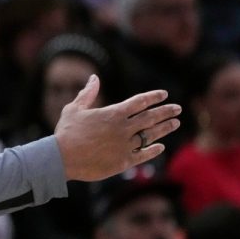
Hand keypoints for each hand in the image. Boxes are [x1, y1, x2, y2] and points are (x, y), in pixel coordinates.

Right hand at [55, 75, 180, 180]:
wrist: (62, 158)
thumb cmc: (66, 132)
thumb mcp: (74, 108)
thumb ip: (87, 93)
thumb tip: (94, 77)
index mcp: (113, 113)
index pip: (140, 102)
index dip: (153, 97)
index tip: (164, 94)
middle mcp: (123, 128)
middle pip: (150, 117)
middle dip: (166, 111)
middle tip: (177, 109)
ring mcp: (125, 145)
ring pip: (151, 135)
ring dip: (165, 128)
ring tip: (175, 123)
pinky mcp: (123, 161)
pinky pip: (144, 154)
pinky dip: (153, 150)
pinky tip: (160, 146)